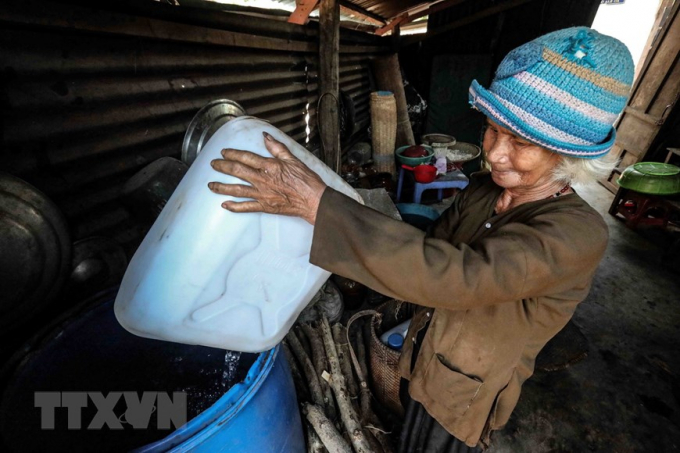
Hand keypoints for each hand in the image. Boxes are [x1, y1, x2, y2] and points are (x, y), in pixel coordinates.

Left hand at [208, 131, 326, 224]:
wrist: (313, 200)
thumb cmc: (306, 180)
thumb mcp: (293, 159)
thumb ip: (277, 148)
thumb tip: (266, 136)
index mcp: (269, 166)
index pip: (246, 157)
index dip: (233, 153)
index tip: (224, 152)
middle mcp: (262, 179)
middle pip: (237, 171)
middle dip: (222, 167)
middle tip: (213, 164)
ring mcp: (262, 194)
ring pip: (237, 189)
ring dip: (222, 187)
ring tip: (210, 185)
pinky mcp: (265, 206)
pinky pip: (246, 207)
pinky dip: (234, 207)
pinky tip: (224, 205)